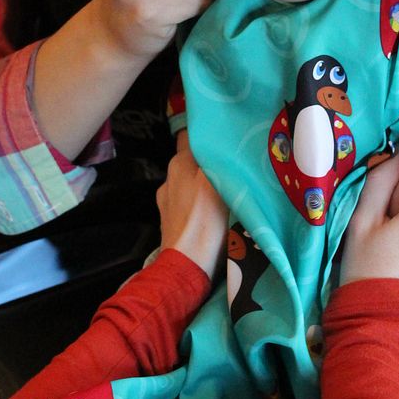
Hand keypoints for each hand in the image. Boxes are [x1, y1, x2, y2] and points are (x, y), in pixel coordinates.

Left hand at [157, 149, 228, 280]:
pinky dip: (197, 203)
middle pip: (192, 160)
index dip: (208, 135)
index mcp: (179, 162)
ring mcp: (167, 200)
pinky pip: (186, 202)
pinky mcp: (170, 219)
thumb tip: (219, 136)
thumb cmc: (206, 219)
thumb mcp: (217, 178)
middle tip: (231, 166)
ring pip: (189, 182)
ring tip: (224, 190)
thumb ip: (215, 156)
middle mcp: (169, 177)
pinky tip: (210, 212)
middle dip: (208, 162)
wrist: (188, 264)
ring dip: (203, 183)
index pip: (192, 136)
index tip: (224, 138)